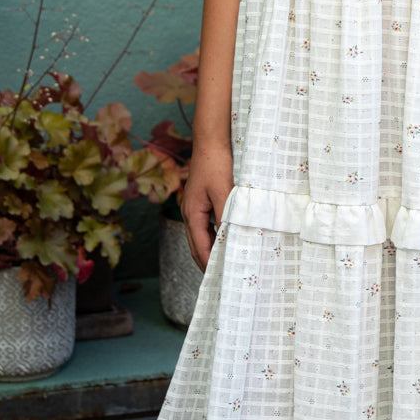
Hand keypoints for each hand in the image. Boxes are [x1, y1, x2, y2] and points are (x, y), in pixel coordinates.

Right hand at [179, 139, 234, 270]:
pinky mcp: (203, 200)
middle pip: (197, 245)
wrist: (212, 140)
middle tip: (222, 279)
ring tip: (225, 264)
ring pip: (202, 236)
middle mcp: (190, 213)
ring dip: (211, 250)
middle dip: (207, 263)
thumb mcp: (224, 191)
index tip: (220, 278)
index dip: (209, 264)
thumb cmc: (216, 163)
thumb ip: (226, 216)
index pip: (199, 247)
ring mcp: (195, 207)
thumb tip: (230, 239)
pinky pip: (207, 225)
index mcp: (191, 213)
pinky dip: (215, 237)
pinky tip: (227, 240)